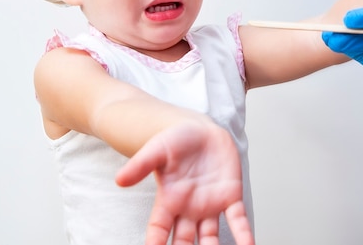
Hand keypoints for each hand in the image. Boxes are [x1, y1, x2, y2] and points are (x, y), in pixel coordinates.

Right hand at [115, 120, 253, 244]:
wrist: (201, 130)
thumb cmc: (176, 140)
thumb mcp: (156, 150)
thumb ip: (140, 165)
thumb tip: (119, 180)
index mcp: (169, 201)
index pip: (158, 231)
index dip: (155, 244)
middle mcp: (189, 209)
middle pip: (184, 242)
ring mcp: (210, 205)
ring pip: (211, 238)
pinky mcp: (230, 196)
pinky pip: (238, 220)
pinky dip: (243, 234)